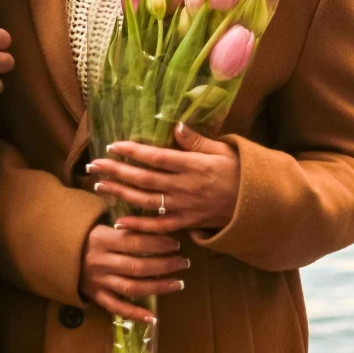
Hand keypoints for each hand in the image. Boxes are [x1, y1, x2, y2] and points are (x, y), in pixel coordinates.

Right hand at [78, 223, 186, 323]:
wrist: (55, 252)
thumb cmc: (85, 235)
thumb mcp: (101, 225)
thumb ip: (125, 229)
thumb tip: (157, 225)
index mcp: (101, 239)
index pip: (135, 242)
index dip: (157, 243)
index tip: (176, 243)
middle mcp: (100, 261)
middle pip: (137, 266)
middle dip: (165, 265)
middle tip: (184, 262)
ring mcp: (98, 281)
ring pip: (132, 287)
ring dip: (158, 287)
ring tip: (179, 283)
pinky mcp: (95, 295)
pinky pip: (116, 307)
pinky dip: (134, 314)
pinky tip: (152, 318)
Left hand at [87, 125, 239, 234]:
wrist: (259, 205)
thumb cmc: (240, 171)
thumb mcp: (222, 150)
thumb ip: (196, 141)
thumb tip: (175, 125)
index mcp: (194, 166)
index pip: (157, 157)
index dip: (133, 152)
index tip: (113, 146)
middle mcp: (186, 187)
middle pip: (145, 179)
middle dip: (117, 171)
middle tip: (94, 165)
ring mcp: (186, 207)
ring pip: (147, 202)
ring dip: (121, 194)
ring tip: (98, 186)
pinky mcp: (188, 223)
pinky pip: (160, 227)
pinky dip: (140, 226)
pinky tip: (120, 222)